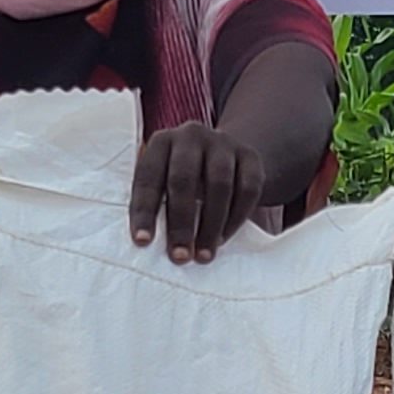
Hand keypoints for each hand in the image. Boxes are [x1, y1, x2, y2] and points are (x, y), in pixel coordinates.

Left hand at [132, 120, 266, 263]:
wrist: (225, 154)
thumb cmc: (184, 178)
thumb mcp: (163, 179)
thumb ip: (156, 202)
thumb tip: (147, 243)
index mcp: (161, 142)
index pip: (148, 178)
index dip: (144, 211)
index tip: (142, 242)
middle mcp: (190, 136)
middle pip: (184, 180)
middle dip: (180, 223)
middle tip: (180, 256)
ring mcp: (223, 143)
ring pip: (219, 185)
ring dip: (210, 225)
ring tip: (204, 255)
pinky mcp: (250, 156)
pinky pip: (247, 189)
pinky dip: (236, 218)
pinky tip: (223, 238)